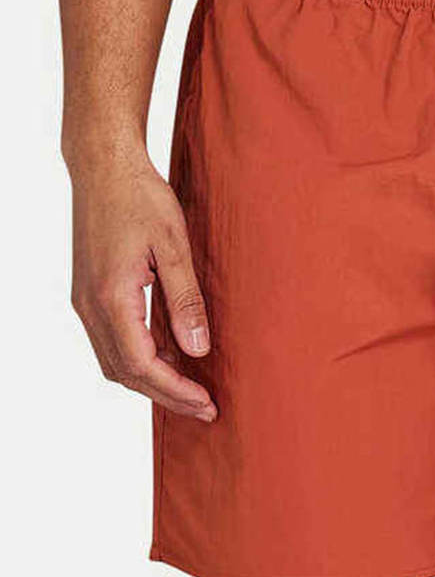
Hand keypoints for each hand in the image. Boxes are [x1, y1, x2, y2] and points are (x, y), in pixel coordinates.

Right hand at [69, 148, 216, 421]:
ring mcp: (85, 302)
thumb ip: (186, 300)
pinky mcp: (90, 295)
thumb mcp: (175, 247)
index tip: (207, 403)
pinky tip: (172, 359)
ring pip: (115, 362)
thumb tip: (197, 349)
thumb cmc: (140, 198)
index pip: (142, 365)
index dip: (176, 390)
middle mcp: (90, 307)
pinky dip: (141, 359)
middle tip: (206, 408)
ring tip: (192, 391)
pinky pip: (113, 342)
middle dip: (167, 396)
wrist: (104, 167)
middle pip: (125, 373)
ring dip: (153, 382)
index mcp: (111, 298)